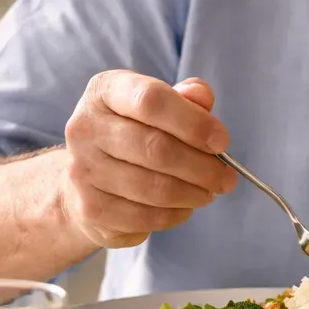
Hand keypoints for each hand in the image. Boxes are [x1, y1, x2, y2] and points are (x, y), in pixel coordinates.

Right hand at [61, 72, 236, 248]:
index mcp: (105, 92)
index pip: (152, 100)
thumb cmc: (134, 133)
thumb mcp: (159, 106)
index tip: (222, 142)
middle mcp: (85, 128)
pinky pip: (145, 216)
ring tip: (209, 191)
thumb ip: (185, 98)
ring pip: (154, 188)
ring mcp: (82, 170)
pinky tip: (185, 206)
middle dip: (203, 167)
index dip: (194, 122)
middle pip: (156, 148)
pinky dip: (176, 214)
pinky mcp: (89, 209)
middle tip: (226, 178)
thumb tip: (202, 97)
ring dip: (193, 193)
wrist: (86, 178)